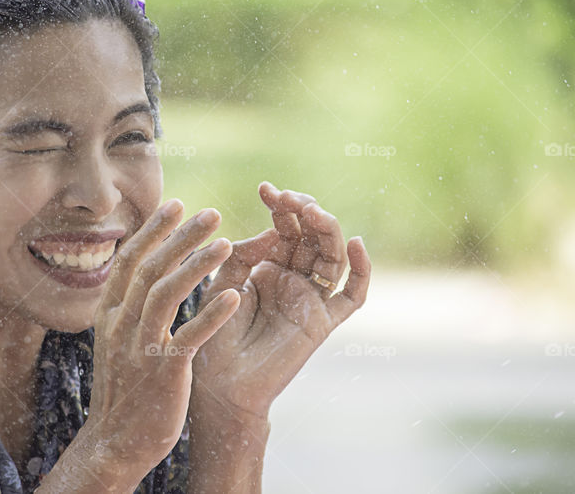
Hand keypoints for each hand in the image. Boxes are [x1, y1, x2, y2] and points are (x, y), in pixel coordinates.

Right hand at [81, 199, 239, 478]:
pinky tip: (234, 295)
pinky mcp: (162, 371)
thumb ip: (129, 306)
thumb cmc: (124, 386)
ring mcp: (139, 346)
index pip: (129, 259)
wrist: (114, 441)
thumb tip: (147, 270)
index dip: (153, 230)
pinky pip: (188, 336)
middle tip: (211, 213)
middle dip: (180, 236)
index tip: (177, 204)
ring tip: (226, 242)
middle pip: (150, 268)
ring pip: (165, 293)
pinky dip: (211, 314)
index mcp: (109, 313)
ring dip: (196, 265)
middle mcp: (120, 323)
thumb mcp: (117, 339)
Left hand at [191, 182, 371, 421]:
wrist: (218, 384)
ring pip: (332, 257)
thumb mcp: (222, 283)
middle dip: (304, 212)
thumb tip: (272, 232)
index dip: (281, 207)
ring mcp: (311, 299)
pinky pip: (352, 296)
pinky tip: (357, 244)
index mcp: (269, 266)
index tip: (267, 189)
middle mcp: (293, 278)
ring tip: (312, 212)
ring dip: (328, 231)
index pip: (284, 228)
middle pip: (312, 237)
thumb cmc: (213, 334)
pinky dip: (361, 270)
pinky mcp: (324, 322)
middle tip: (289, 199)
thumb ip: (244, 254)